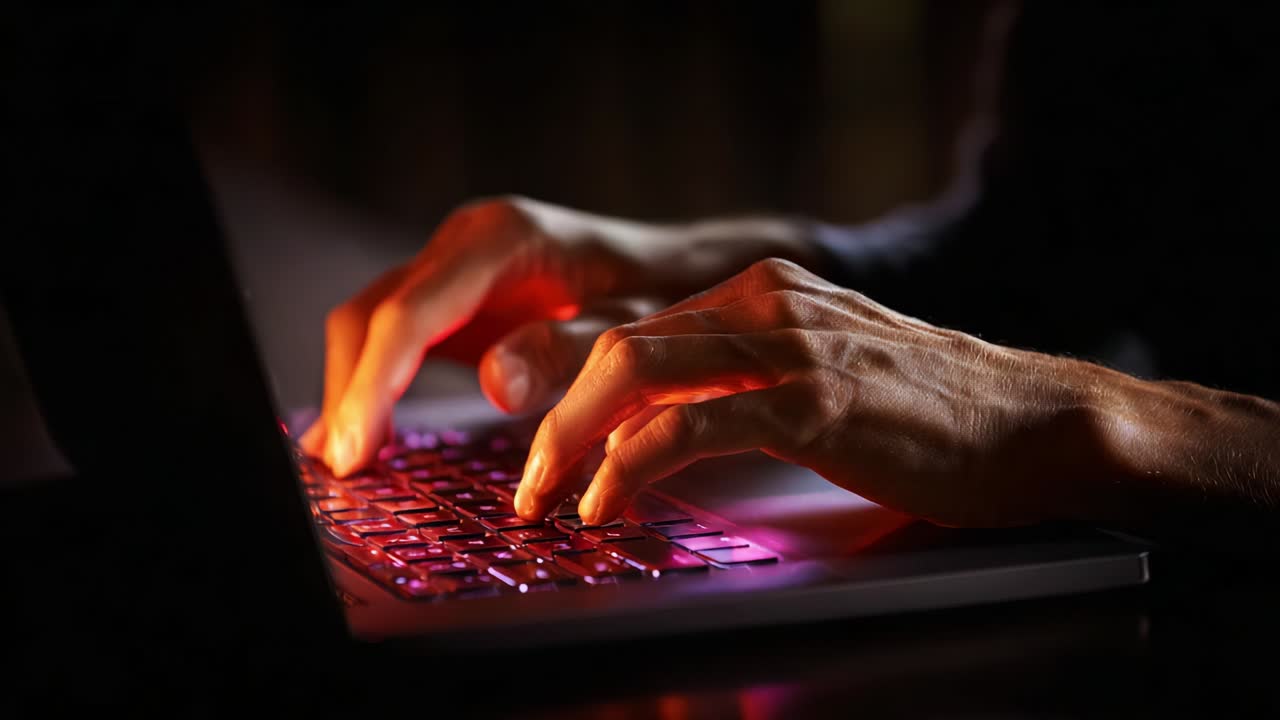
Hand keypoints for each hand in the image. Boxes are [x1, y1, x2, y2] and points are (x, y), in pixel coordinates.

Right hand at [302, 197, 816, 475]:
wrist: (673, 263)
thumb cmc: (657, 295)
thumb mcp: (626, 328)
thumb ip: (562, 352)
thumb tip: (495, 383)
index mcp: (502, 239)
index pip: (410, 314)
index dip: (373, 384)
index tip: (354, 450)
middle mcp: (464, 240)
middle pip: (373, 315)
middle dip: (351, 392)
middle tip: (346, 472)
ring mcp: (452, 261)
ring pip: (370, 323)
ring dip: (352, 390)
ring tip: (344, 463)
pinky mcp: (452, 292)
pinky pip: (392, 332)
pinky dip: (373, 382)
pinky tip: (364, 433)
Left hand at [517, 257, 1107, 527]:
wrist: (1032, 420)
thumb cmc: (930, 411)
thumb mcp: (820, 376)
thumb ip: (742, 384)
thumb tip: (658, 430)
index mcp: (762, 291)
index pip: (637, 332)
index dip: (576, 393)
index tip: (549, 451)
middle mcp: (766, 302)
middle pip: (619, 348)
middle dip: (554, 418)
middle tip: (528, 483)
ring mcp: (790, 346)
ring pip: (637, 375)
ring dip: (572, 441)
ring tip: (546, 498)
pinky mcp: (812, 401)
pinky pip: (690, 425)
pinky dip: (631, 463)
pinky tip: (608, 500)